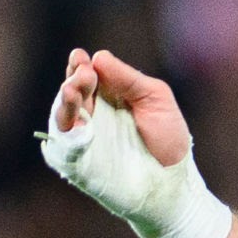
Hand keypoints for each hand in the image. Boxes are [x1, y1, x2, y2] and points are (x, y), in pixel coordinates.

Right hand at [52, 48, 189, 165]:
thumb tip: (99, 57)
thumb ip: (129, 79)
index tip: (82, 57)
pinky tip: (78, 122)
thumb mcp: (156, 99)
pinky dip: (69, 132)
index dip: (80, 65)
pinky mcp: (81, 162)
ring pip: (63, 115)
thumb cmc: (168, 139)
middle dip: (74, 79)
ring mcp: (84, 138)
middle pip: (72, 91)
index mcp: (107, 96)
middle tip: (84, 73)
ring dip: (66, 101)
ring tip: (72, 90)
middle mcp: (91, 114)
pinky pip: (66, 146)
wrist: (174, 181)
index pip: (86, 75)